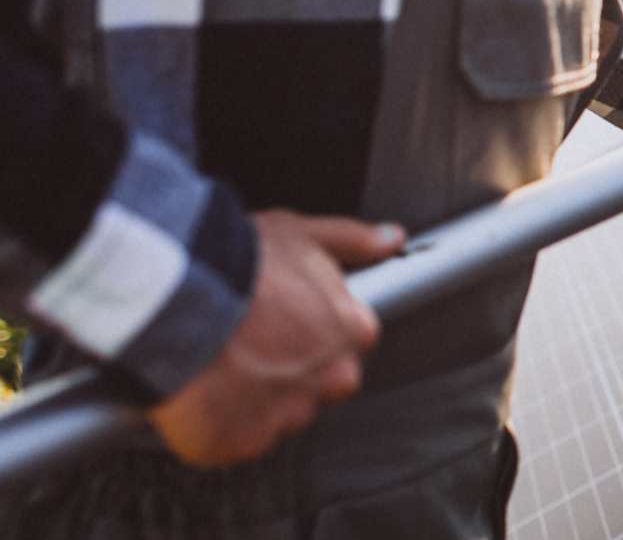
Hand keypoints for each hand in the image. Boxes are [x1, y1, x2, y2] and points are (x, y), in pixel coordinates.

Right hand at [147, 210, 404, 467]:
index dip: (309, 334)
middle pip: (318, 386)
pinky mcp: (242, 443)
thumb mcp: (301, 233)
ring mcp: (289, 415)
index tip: (280, 323)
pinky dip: (216, 425)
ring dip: (253, 400)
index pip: (347, 345)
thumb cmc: (237, 265)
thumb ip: (352, 240)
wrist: (178, 298)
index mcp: (352, 331)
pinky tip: (199, 392)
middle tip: (246, 345)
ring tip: (217, 365)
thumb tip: (389, 239)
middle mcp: (331, 379)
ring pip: (278, 417)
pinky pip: (234, 441)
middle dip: (289, 373)